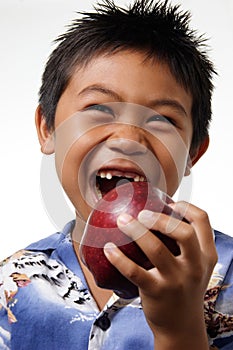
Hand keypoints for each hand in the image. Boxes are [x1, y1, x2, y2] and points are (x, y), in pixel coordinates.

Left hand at [104, 201, 217, 348]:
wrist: (182, 326)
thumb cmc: (184, 289)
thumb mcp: (195, 266)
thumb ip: (186, 245)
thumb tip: (157, 215)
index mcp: (206, 255)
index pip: (203, 221)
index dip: (186, 207)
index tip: (170, 203)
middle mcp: (194, 266)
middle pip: (183, 233)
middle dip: (160, 219)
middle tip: (142, 213)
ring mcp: (176, 280)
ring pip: (156, 249)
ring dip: (135, 231)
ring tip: (122, 220)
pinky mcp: (157, 292)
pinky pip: (134, 271)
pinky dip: (118, 258)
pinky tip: (108, 248)